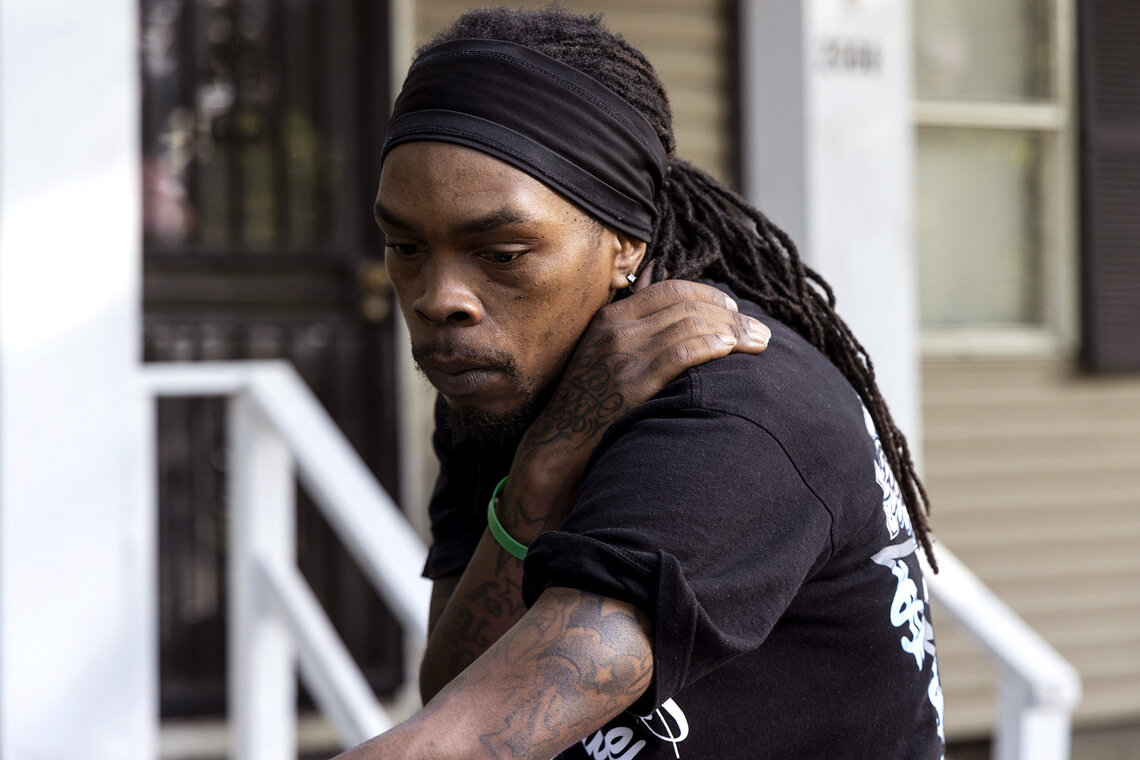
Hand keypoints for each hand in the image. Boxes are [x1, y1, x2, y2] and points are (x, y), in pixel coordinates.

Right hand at [501, 279, 769, 540]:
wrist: (554, 445)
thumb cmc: (585, 406)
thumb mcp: (601, 357)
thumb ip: (633, 336)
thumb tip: (675, 323)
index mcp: (609, 317)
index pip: (670, 290)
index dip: (708, 295)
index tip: (733, 309)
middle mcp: (616, 329)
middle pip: (686, 305)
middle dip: (730, 314)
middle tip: (759, 329)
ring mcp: (623, 355)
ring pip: (690, 326)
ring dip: (733, 331)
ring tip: (760, 341)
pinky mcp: (632, 382)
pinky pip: (681, 353)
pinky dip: (711, 347)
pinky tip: (732, 351)